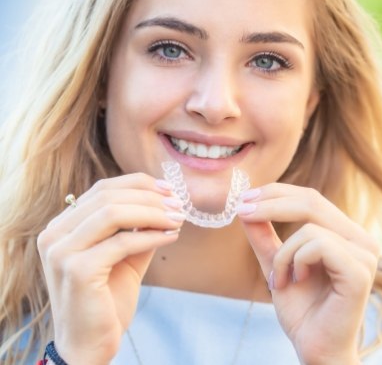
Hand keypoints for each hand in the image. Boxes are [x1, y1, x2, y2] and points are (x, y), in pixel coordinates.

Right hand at [37, 173, 184, 364]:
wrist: (90, 346)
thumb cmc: (107, 299)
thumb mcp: (125, 254)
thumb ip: (138, 227)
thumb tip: (167, 201)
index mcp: (62, 226)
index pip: (102, 189)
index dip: (139, 184)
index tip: (169, 189)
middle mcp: (54, 234)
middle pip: (108, 196)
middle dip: (150, 197)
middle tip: (179, 204)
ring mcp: (61, 251)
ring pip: (114, 213)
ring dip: (153, 213)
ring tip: (178, 218)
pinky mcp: (77, 270)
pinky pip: (123, 242)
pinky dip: (152, 235)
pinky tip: (172, 237)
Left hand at [238, 184, 377, 364]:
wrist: (315, 349)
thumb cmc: (301, 309)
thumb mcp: (276, 264)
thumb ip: (264, 236)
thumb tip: (246, 206)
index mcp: (345, 233)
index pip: (310, 198)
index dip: (276, 193)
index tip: (245, 198)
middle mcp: (360, 239)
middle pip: (311, 201)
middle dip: (271, 204)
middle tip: (243, 211)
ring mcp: (364, 254)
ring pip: (309, 227)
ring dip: (283, 253)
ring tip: (279, 279)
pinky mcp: (360, 271)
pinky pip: (318, 245)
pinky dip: (296, 261)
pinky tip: (296, 281)